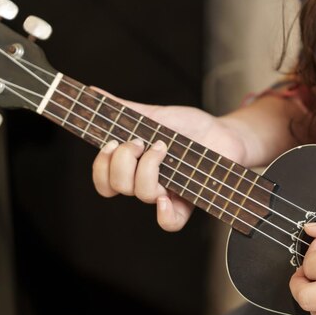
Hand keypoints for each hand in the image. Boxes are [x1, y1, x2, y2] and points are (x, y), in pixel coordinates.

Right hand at [92, 92, 246, 230]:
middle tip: (140, 141)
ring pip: (142, 194)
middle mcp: (147, 182)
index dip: (101, 168)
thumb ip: (124, 110)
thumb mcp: (155, 114)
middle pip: (119, 186)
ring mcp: (168, 192)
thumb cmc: (189, 126)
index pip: (106, 181)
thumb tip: (92, 92)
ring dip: (147, 168)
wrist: (224, 132)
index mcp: (133, 166)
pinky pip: (171, 222)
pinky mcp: (189, 200)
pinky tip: (165, 197)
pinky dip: (164, 214)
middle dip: (123, 160)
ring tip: (162, 147)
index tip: (111, 143)